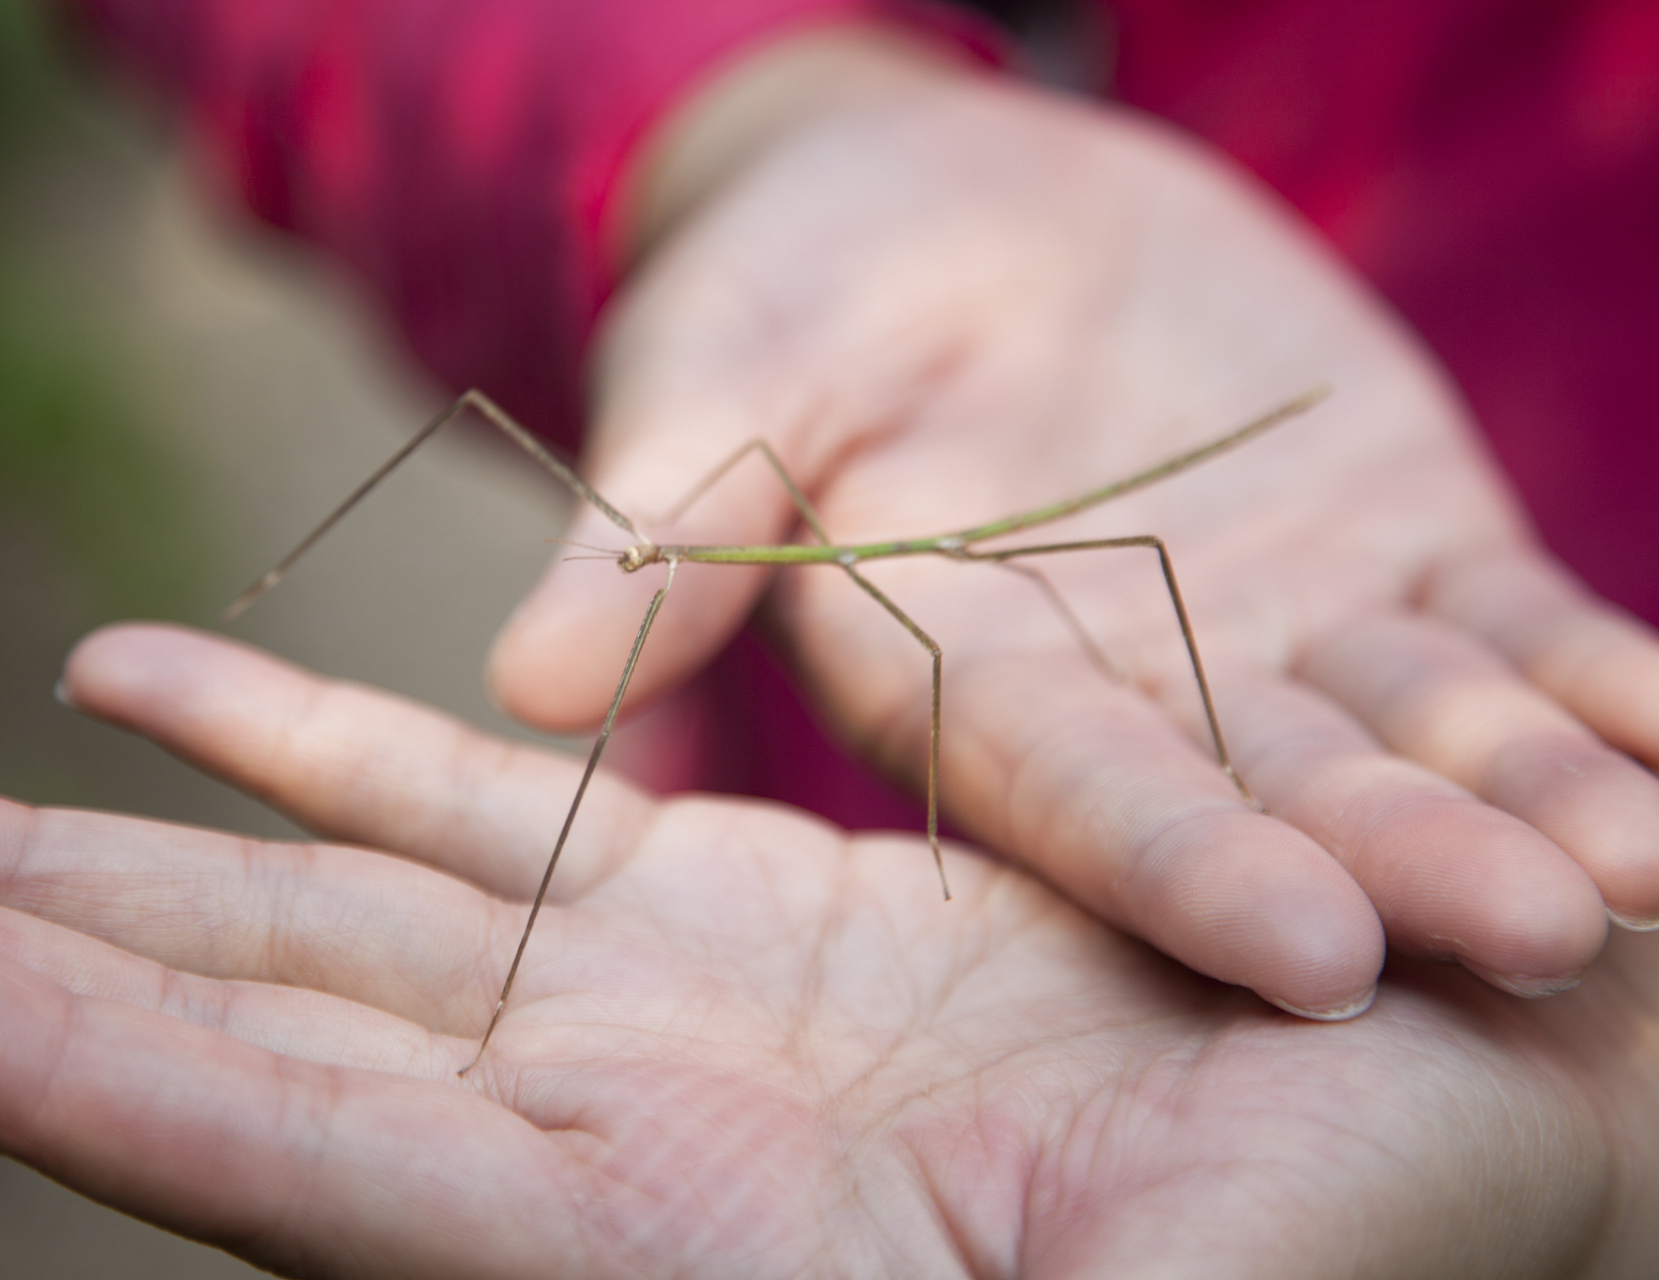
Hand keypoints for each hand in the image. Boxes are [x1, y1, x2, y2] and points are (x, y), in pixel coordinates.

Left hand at [0, 624, 1657, 1276]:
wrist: (1434, 1101)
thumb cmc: (1353, 1239)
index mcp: (666, 1264)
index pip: (272, 1152)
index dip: (36, 1055)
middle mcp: (596, 1155)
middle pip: (226, 1037)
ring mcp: (635, 1026)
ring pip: (305, 920)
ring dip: (86, 855)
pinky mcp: (711, 929)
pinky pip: (465, 818)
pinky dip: (305, 749)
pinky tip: (147, 688)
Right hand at [484, 28, 1658, 1016]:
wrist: (945, 211)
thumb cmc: (798, 285)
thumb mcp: (719, 369)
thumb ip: (664, 524)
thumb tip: (529, 681)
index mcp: (954, 671)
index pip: (1068, 789)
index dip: (1177, 862)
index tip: (1309, 948)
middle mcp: (1124, 687)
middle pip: (1268, 792)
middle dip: (1403, 864)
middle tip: (1549, 932)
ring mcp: (1268, 627)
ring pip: (1413, 731)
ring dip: (1539, 793)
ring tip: (1656, 860)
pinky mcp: (1385, 549)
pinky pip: (1517, 627)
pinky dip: (1605, 682)